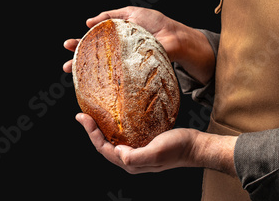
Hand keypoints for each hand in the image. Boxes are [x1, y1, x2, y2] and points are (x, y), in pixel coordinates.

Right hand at [63, 6, 214, 83]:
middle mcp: (117, 53)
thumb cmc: (157, 25)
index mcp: (115, 39)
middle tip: (65, 66)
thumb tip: (89, 21)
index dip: (79, 44)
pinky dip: (104, 82)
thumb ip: (110, 15)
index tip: (67, 45)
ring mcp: (124, 65)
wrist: (175, 39)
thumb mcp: (132, 13)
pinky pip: (116, 79)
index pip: (93, 42)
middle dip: (77, 61)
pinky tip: (92, 84)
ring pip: (101, 70)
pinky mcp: (132, 75)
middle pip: (93, 57)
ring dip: (84, 72)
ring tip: (72, 73)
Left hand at [75, 113, 237, 175]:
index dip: (90, 134)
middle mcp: (131, 160)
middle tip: (83, 114)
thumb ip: (136, 157)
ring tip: (94, 115)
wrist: (196, 146)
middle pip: (104, 145)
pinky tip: (113, 117)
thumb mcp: (157, 152)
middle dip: (91, 131)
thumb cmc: (179, 148)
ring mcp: (136, 152)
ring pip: (112, 141)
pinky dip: (113, 127)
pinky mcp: (142, 144)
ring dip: (101, 129)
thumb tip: (118, 152)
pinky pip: (122, 136)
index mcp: (130, 163)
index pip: (103, 149)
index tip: (82, 117)